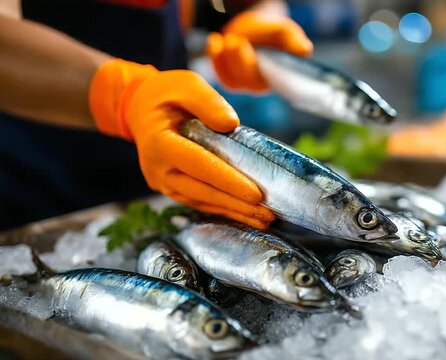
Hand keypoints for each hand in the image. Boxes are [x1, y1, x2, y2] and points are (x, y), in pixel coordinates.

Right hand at [89, 59, 274, 228]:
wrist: (140, 109)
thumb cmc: (167, 94)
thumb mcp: (186, 84)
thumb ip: (207, 102)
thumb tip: (231, 124)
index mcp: (160, 143)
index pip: (199, 165)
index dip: (228, 181)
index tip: (256, 193)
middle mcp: (159, 170)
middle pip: (203, 191)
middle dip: (237, 205)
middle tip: (269, 214)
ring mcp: (163, 183)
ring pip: (202, 202)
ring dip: (234, 212)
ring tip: (264, 219)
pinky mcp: (172, 189)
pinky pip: (200, 201)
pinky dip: (224, 210)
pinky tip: (246, 216)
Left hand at [206, 11, 312, 92]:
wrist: (257, 28)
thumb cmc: (274, 32)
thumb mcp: (285, 32)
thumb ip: (294, 40)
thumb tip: (306, 50)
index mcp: (279, 78)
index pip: (269, 82)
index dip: (258, 69)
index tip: (246, 49)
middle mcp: (262, 85)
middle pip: (248, 80)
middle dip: (240, 61)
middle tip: (237, 40)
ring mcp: (244, 84)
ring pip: (232, 79)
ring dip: (226, 59)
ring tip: (228, 38)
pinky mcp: (230, 79)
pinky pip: (220, 74)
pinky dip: (215, 58)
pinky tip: (215, 40)